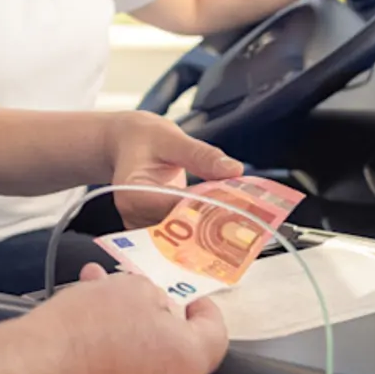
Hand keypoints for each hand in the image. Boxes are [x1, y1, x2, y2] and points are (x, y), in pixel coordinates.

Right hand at [25, 264, 229, 373]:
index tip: (194, 302)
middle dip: (156, 323)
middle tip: (134, 300)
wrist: (36, 371)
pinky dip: (109, 365)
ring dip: (128, 341)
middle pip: (177, 355)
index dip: (205, 312)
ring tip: (96, 310)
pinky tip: (84, 339)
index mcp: (188, 361)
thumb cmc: (83, 332)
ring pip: (144, 370)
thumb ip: (156, 297)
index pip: (215, 335)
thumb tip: (154, 306)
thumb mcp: (131, 288)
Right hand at [106, 112, 241, 227]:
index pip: (177, 210)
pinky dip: (203, 227)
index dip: (210, 209)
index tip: (242, 206)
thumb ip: (201, 155)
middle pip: (181, 228)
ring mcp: (143, 228)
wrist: (123, 145)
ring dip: (212, 227)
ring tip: (243, 218)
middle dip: (215, 221)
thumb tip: (235, 170)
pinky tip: (226, 220)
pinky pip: (182, 235)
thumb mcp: (171, 138)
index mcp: (134, 194)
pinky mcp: (153, 232)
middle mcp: (135, 218)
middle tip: (251, 216)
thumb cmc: (143, 138)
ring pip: (184, 236)